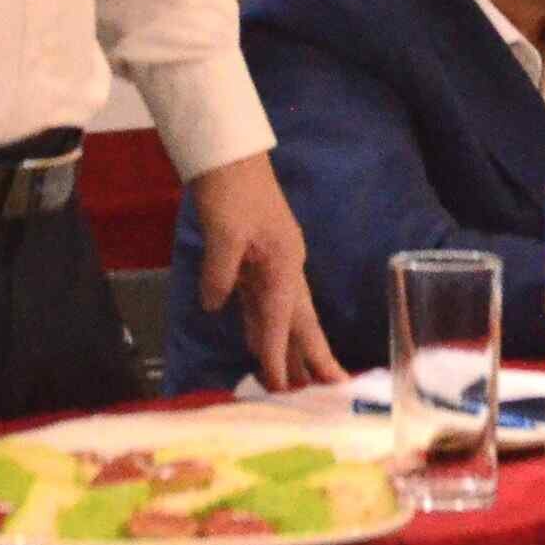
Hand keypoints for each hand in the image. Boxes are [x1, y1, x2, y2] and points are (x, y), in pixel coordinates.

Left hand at [186, 152, 341, 388]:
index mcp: (284, 263)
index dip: (279, 357)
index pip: (281, 321)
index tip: (282, 391)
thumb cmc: (230, 188)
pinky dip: (263, 324)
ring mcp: (273, 261)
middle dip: (313, 358)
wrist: (228, 151)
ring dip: (289, 346)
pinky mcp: (255, 257)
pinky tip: (259, 342)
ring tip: (297, 382)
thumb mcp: (223, 232)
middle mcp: (286, 267)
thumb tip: (215, 306)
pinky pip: (263, 301)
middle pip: (300, 321)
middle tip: (329, 393)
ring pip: (283, 314)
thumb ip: (220, 274)